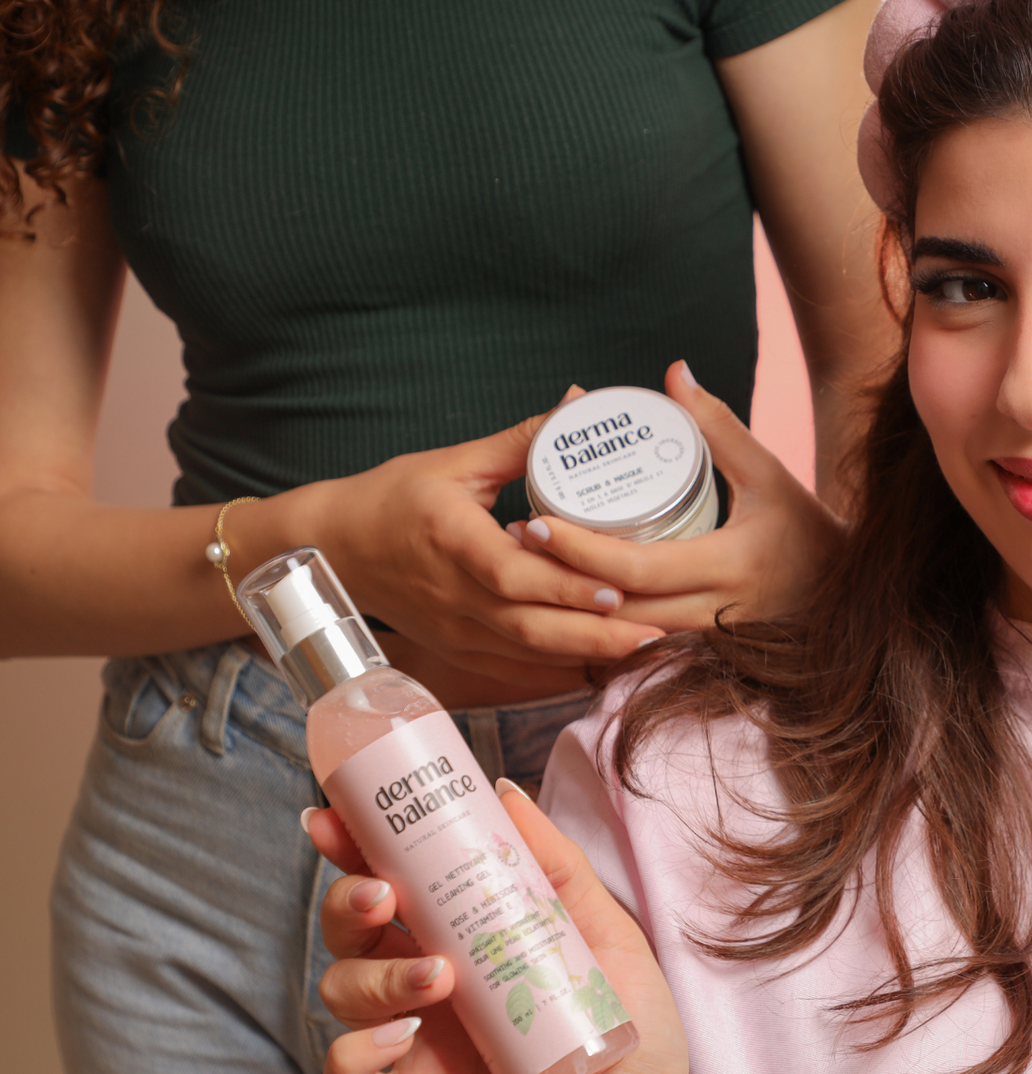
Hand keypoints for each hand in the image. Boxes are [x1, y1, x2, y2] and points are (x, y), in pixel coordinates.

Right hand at [289, 391, 662, 686]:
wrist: (334, 547)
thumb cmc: (394, 498)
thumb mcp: (456, 462)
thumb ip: (523, 439)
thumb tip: (578, 402)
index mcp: (451, 539)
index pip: (512, 574)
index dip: (564, 586)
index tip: (615, 588)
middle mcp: (452, 595)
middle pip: (529, 628)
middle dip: (595, 635)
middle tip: (655, 631)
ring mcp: (453, 631)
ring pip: (526, 656)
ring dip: (585, 656)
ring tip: (642, 649)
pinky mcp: (457, 651)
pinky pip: (513, 670)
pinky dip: (557, 670)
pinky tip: (601, 663)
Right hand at [306, 782, 689, 1073]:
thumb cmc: (629, 1027)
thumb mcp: (605, 934)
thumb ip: (556, 867)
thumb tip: (505, 793)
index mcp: (462, 932)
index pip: (390, 878)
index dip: (351, 847)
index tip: (332, 816)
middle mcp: (426, 982)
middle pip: (349, 930)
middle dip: (348, 901)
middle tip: (386, 894)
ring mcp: (416, 1043)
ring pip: (341, 994)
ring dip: (372, 976)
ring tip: (438, 976)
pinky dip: (353, 1055)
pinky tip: (400, 1037)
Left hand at [512, 361, 843, 632]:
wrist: (851, 599)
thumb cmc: (809, 532)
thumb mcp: (769, 474)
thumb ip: (719, 426)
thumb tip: (674, 373)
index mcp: (731, 564)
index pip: (640, 568)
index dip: (582, 551)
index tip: (537, 522)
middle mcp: (718, 613)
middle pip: (619, 612)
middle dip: (560, 583)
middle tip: (514, 542)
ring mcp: (710, 645)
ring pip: (624, 641)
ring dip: (574, 614)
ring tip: (526, 572)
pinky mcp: (704, 659)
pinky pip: (641, 654)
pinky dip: (601, 637)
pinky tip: (565, 611)